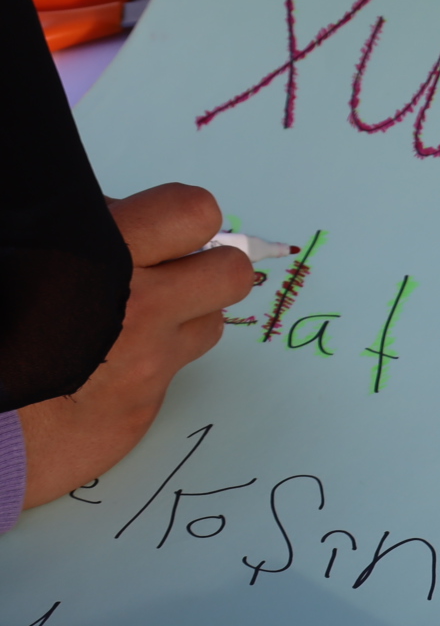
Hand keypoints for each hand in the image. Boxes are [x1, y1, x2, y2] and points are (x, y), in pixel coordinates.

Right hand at [17, 184, 259, 509]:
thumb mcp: (19, 252)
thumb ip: (81, 229)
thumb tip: (122, 213)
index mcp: (102, 258)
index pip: (193, 213)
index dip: (184, 218)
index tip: (163, 228)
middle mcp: (138, 311)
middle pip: (231, 273)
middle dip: (208, 268)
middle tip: (170, 273)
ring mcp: (146, 366)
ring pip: (210, 325)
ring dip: (185, 318)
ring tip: (132, 322)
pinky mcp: (142, 411)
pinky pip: (173, 374)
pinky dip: (150, 364)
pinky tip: (105, 367)